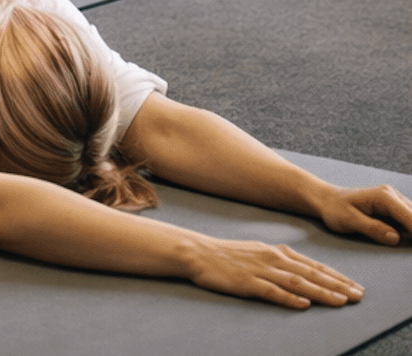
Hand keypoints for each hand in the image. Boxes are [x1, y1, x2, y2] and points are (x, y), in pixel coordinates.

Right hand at [181, 235, 362, 309]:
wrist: (199, 252)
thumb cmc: (227, 255)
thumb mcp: (258, 251)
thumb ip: (279, 259)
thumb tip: (300, 267)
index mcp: (276, 251)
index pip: (313, 265)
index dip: (335, 276)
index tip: (354, 286)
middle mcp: (272, 258)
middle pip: (311, 273)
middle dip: (337, 285)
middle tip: (358, 295)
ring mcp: (260, 270)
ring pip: (297, 283)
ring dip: (321, 292)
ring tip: (340, 301)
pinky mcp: (247, 283)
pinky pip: (272, 292)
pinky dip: (289, 299)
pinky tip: (304, 305)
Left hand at [315, 184, 411, 246]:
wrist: (326, 200)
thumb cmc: (335, 210)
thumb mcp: (349, 220)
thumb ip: (373, 228)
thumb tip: (396, 238)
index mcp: (383, 196)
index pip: (410, 217)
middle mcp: (392, 195)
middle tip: (411, 251)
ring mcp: (394, 200)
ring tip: (409, 248)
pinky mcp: (393, 208)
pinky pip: (408, 220)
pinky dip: (410, 230)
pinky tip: (405, 241)